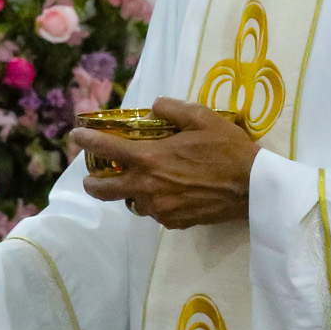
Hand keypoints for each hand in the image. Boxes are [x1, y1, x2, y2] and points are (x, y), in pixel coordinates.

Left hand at [72, 96, 258, 228]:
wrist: (253, 188)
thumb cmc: (228, 149)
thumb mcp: (202, 117)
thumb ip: (172, 108)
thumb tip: (154, 106)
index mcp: (150, 158)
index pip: (105, 149)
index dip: (86, 141)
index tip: (77, 136)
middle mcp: (147, 187)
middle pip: (103, 190)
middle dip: (93, 181)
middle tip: (95, 174)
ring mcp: (159, 208)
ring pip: (131, 203)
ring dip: (130, 192)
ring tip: (143, 182)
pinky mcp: (174, 223)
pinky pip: (155, 213)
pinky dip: (156, 203)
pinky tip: (170, 193)